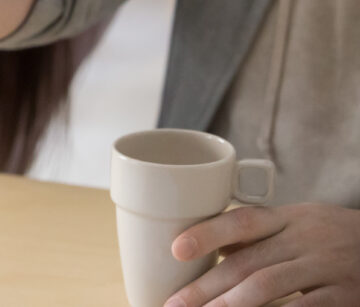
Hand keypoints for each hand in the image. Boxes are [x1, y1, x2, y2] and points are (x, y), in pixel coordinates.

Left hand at [164, 204, 359, 306]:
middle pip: (247, 262)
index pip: (242, 220)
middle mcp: (305, 239)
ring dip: (232, 306)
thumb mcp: (298, 225)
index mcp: (288, 218)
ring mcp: (327, 267)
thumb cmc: (330, 238)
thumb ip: (259, 235)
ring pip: (269, 285)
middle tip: (175, 304)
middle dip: (206, 287)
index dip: (207, 233)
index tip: (176, 249)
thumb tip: (207, 246)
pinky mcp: (346, 295)